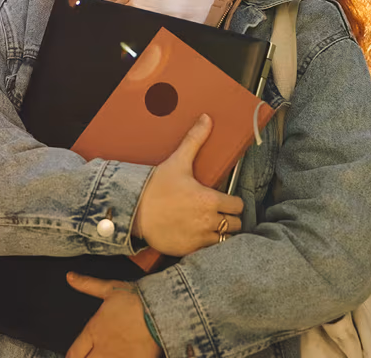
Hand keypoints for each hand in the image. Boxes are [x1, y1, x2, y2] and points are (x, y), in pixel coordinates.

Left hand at [65, 273, 161, 357]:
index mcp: (93, 331)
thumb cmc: (136, 299)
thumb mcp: (109, 289)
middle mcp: (102, 348)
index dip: (72, 357)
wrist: (160, 310)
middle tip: (92, 355)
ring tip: (108, 356)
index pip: (73, 353)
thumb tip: (70, 277)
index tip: (77, 356)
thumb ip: (87, 285)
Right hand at [132, 114, 243, 256]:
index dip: (233, 203)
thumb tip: (207, 118)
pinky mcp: (188, 250)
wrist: (133, 209)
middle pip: (235, 225)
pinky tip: (197, 236)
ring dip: (220, 234)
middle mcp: (208, 221)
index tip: (225, 201)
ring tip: (210, 227)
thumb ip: (195, 140)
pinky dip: (206, 246)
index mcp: (210, 200)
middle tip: (219, 214)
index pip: (238, 205)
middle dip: (229, 219)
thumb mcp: (177, 162)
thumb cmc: (156, 186)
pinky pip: (208, 252)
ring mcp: (198, 238)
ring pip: (224, 241)